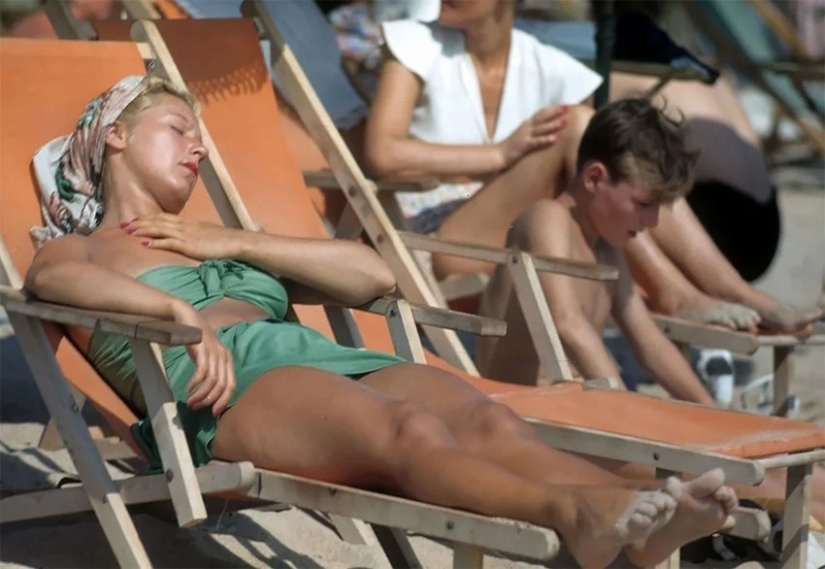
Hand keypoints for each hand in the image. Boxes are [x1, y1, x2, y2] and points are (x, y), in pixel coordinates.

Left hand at [122, 213, 242, 259]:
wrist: (235, 242)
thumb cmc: (223, 241)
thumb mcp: (205, 234)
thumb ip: (194, 234)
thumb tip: (186, 237)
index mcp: (188, 223)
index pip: (164, 217)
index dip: (148, 218)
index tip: (135, 220)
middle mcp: (184, 226)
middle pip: (158, 221)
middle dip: (140, 222)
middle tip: (124, 224)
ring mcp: (186, 235)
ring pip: (160, 229)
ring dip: (143, 230)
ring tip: (129, 232)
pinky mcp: (189, 246)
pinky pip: (168, 243)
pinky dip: (155, 243)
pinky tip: (144, 244)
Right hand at [170, 302, 235, 416]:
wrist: (187, 316)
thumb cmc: (197, 339)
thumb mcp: (207, 356)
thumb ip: (211, 370)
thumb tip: (208, 393)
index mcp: (228, 360)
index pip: (231, 385)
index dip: (224, 400)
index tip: (213, 413)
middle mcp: (224, 357)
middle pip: (223, 385)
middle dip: (210, 400)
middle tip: (197, 408)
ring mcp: (214, 352)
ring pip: (212, 381)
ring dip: (201, 394)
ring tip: (190, 401)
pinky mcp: (203, 349)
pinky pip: (202, 371)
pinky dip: (196, 383)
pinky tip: (188, 388)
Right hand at [498, 105, 567, 168]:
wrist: (498, 155)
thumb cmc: (511, 146)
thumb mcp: (522, 135)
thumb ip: (532, 130)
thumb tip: (543, 128)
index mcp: (527, 124)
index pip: (541, 113)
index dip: (552, 108)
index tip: (564, 105)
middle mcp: (526, 127)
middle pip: (542, 117)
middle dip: (555, 111)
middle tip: (568, 107)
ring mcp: (525, 135)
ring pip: (542, 128)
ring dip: (554, 124)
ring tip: (565, 121)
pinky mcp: (524, 145)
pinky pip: (537, 141)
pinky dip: (547, 139)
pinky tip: (556, 138)